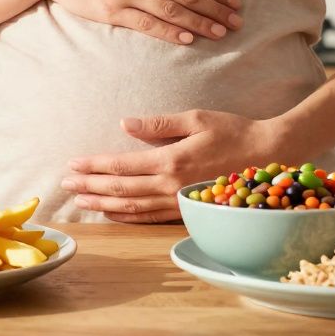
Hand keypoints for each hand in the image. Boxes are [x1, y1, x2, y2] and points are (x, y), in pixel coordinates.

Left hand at [62, 110, 278, 222]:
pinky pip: (150, 218)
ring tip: (80, 199)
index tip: (72, 163)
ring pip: (132, 207)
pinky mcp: (187, 211)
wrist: (268, 157)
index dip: (93, 165)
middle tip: (65, 183)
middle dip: (90, 186)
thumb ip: (159, 124)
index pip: (121, 165)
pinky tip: (111, 212)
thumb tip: (125, 124)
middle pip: (120, 188)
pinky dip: (127, 216)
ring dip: (103, 203)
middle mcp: (171, 185)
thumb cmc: (233, 132)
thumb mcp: (196, 118)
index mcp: (170, 160)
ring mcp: (179, 201)